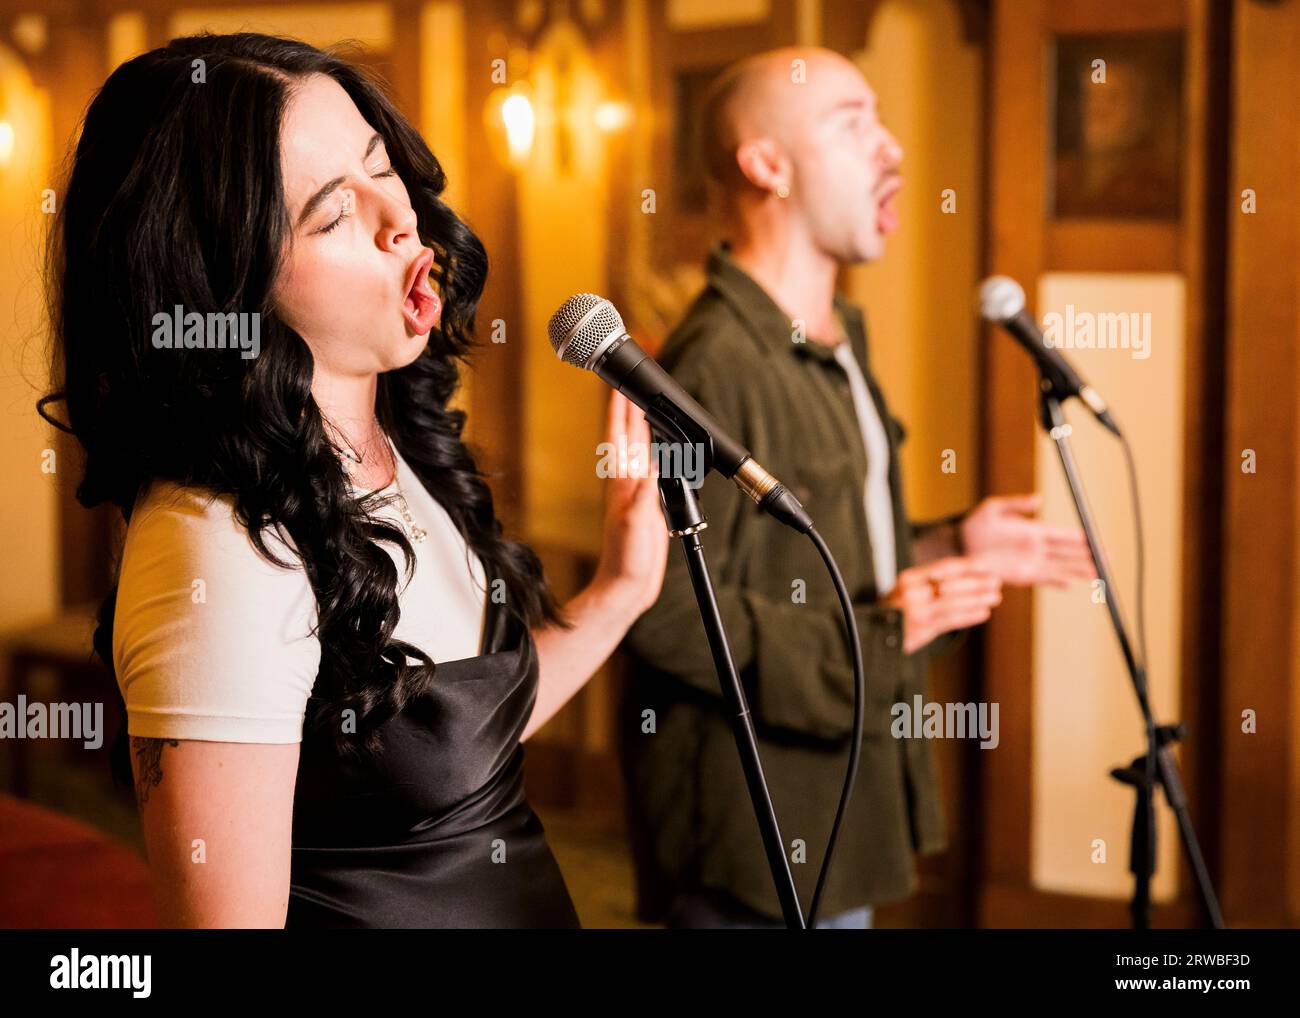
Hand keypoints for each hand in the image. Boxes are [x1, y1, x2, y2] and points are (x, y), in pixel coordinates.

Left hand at [591, 391, 669, 618]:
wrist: (626, 587)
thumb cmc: (625, 560)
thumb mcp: (635, 525)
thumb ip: (643, 495)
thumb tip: (651, 464)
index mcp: (622, 484)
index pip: (619, 437)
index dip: (619, 410)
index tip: (618, 385)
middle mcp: (628, 484)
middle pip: (630, 438)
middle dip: (630, 411)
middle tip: (631, 385)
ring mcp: (637, 495)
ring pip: (640, 452)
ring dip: (642, 429)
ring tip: (644, 408)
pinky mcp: (649, 507)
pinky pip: (654, 472)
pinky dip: (657, 455)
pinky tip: (660, 451)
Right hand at [882, 556, 1002, 653]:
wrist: (871, 633)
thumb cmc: (895, 610)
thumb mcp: (906, 589)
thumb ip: (930, 583)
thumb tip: (966, 575)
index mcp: (909, 578)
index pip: (943, 567)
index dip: (967, 566)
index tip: (985, 565)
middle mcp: (911, 593)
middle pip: (951, 584)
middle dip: (976, 582)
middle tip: (996, 581)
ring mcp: (916, 612)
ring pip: (953, 603)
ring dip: (977, 599)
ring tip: (994, 597)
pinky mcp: (920, 630)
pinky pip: (949, 621)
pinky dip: (968, 616)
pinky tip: (982, 612)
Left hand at [959, 493, 1096, 587]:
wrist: (958, 547)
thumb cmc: (974, 525)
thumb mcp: (994, 508)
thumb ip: (1016, 504)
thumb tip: (1038, 499)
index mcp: (1033, 530)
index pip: (1063, 535)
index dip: (1081, 538)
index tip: (1097, 539)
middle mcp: (1036, 548)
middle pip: (1069, 553)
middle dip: (1089, 556)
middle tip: (1109, 558)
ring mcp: (1030, 563)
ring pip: (1061, 568)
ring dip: (1080, 570)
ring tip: (1100, 574)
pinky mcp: (1021, 576)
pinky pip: (1043, 579)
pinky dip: (1057, 581)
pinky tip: (1071, 583)